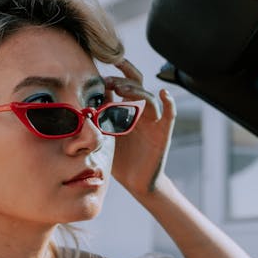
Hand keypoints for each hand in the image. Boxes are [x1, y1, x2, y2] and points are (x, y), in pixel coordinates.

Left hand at [104, 60, 175, 196]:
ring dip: (135, 91)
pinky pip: (170, 114)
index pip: (123, 84)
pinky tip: (163, 93)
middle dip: (122, 80)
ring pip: (148, 98)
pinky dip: (169, 102)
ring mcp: (153, 121)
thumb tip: (87, 99)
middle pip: (136, 86)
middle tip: (108, 81)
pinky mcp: (163, 132)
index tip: (100, 75)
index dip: (115, 76)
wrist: (136, 182)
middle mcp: (141, 111)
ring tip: (121, 89)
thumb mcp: (105, 137)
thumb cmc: (120, 160)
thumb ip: (99, 119)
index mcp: (127, 110)